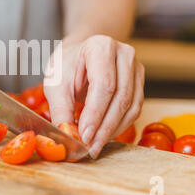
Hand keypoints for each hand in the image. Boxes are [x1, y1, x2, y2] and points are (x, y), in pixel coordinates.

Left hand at [44, 35, 144, 158]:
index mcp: (100, 46)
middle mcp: (123, 54)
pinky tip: (104, 136)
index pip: (104, 84)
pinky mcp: (139, 83)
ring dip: (112, 130)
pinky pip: (134, 110)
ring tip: (95, 146)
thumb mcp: (55, 84)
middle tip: (90, 147)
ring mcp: (135, 68)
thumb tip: (68, 136)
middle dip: (104, 127)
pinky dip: (119, 127)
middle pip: (120, 97)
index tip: (84, 135)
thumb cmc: (66, 66)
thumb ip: (61, 109)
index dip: (95, 113)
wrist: (78, 56)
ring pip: (130, 106)